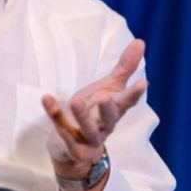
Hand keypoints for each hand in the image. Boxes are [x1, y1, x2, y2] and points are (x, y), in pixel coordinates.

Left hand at [41, 39, 147, 190]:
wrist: (72, 148)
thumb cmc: (93, 113)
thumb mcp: (108, 88)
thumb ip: (124, 68)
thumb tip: (140, 42)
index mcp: (115, 110)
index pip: (127, 101)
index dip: (135, 93)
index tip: (143, 82)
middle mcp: (105, 126)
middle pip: (110, 119)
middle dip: (109, 110)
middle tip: (106, 98)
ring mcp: (90, 140)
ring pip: (89, 130)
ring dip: (83, 116)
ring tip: (75, 101)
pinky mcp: (73, 148)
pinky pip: (63, 132)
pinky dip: (55, 116)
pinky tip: (47, 99)